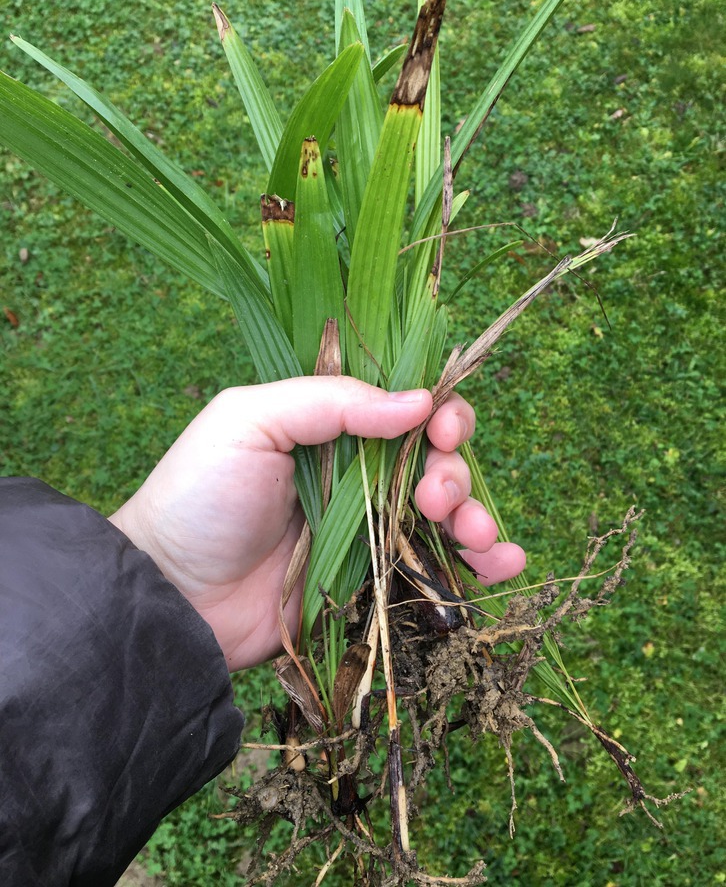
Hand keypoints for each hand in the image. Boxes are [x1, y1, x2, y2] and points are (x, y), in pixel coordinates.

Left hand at [109, 377, 524, 670]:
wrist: (173, 596)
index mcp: (330, 427)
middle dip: (453, 470)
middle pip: (435, 459)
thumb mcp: (250, 420)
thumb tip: (418, 401)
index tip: (444, 427)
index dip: (438, 411)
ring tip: (472, 533)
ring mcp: (367, 531)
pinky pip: (437, 567)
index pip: (404, 407)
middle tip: (435, 495)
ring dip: (476, 513)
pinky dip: (482, 565)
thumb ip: (331, 401)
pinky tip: (504, 564)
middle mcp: (356, 473)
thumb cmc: (200, 496)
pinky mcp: (372, 583)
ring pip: (446, 512)